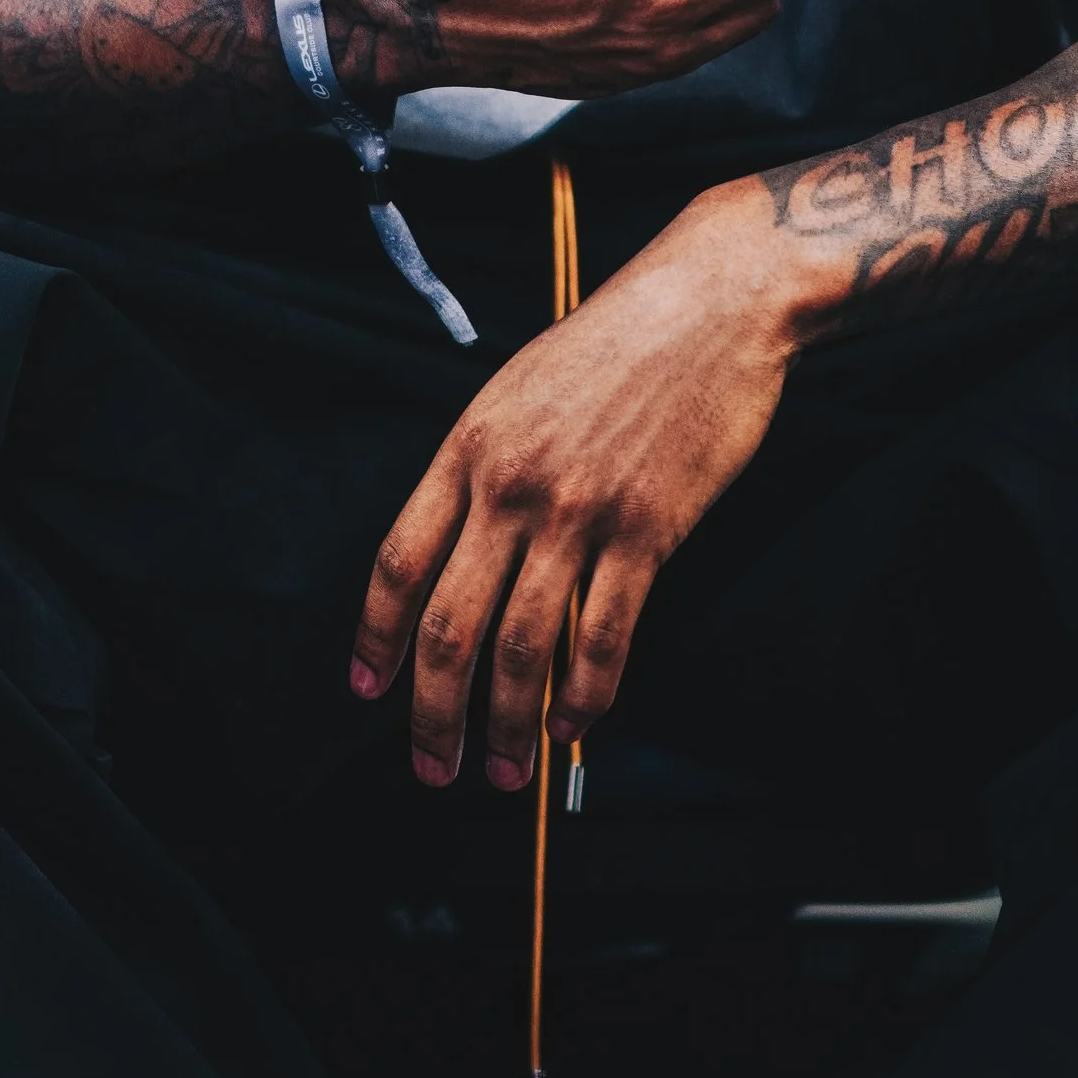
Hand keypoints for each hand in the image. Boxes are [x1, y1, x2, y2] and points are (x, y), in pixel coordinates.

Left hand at [348, 177, 795, 788]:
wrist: (709, 305)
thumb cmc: (616, 345)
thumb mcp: (518, 390)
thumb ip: (484, 469)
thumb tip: (460, 554)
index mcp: (469, 447)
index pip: (399, 562)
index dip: (377, 639)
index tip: (368, 689)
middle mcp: (512, 485)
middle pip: (449, 623)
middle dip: (434, 711)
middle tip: (435, 767)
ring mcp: (579, 510)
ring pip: (523, 646)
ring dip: (507, 723)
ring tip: (505, 771)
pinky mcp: (647, 530)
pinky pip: (604, 636)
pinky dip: (586, 696)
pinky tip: (575, 728)